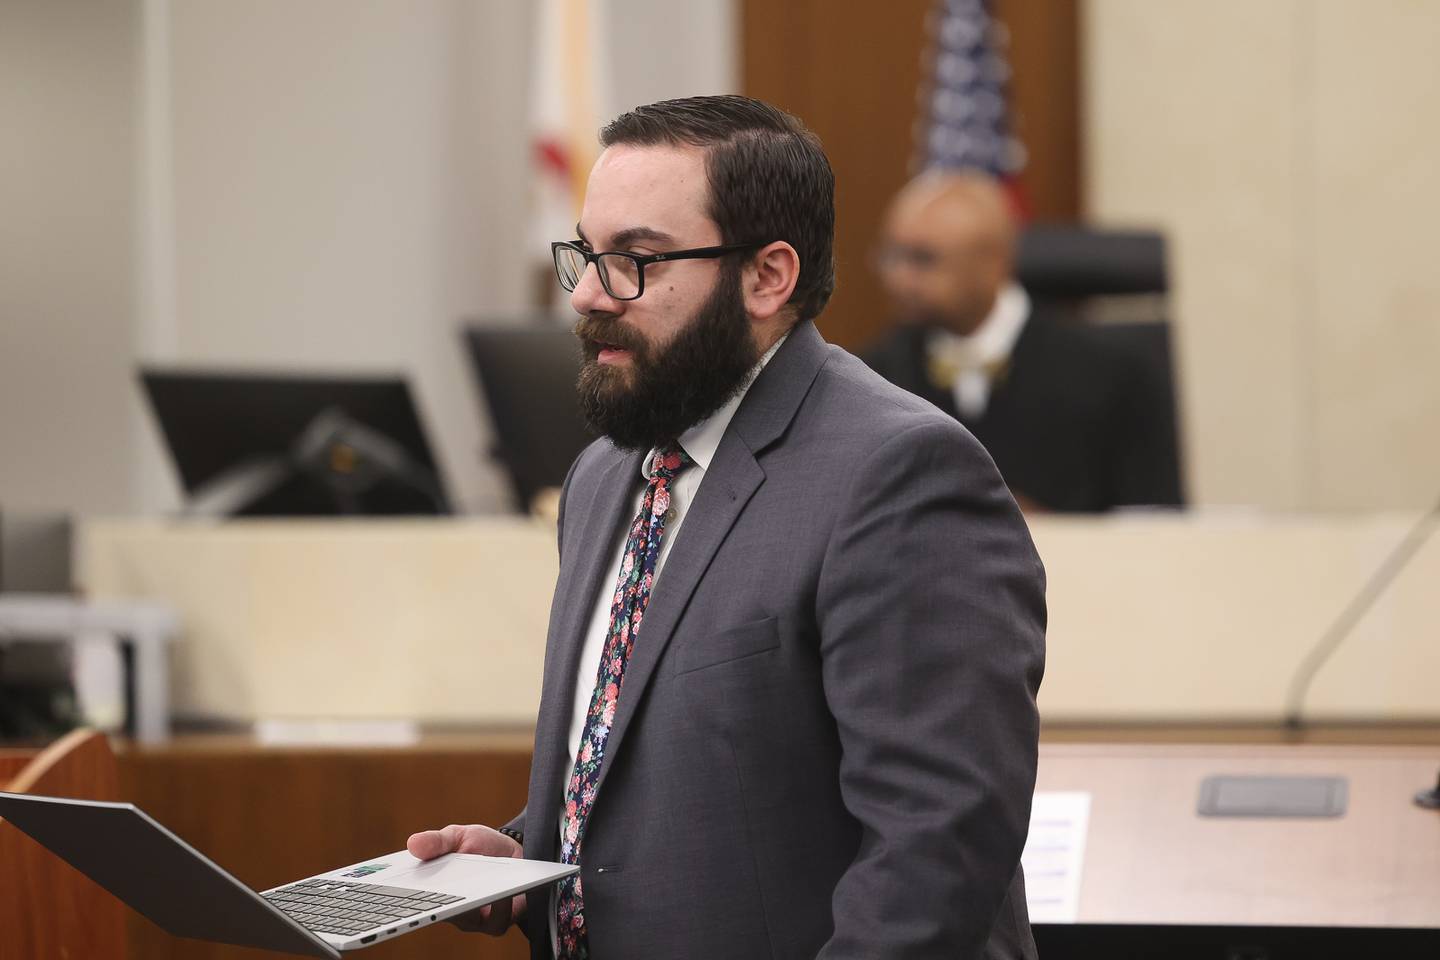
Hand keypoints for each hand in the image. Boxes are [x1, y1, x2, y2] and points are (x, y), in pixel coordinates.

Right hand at [405, 824, 525, 934]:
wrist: (519, 853)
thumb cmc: (482, 846)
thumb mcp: (459, 836)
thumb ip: (438, 840)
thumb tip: (412, 844)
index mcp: (434, 888)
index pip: (412, 897)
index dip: (403, 894)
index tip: (395, 886)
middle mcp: (450, 908)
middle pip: (435, 911)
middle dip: (431, 903)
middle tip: (429, 890)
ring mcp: (472, 918)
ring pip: (464, 918)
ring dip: (467, 903)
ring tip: (469, 887)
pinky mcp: (496, 923)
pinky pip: (494, 922)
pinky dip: (498, 906)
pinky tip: (501, 892)